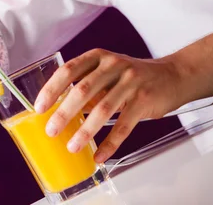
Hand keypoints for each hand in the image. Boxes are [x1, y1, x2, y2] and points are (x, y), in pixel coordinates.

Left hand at [34, 49, 183, 162]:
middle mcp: (114, 65)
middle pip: (83, 90)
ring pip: (103, 109)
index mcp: (100, 57)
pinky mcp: (144, 100)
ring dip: (85, 131)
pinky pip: (124, 126)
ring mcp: (131, 82)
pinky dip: (110, 143)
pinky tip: (100, 155)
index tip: (40, 107)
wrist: (173, 75)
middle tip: (51, 130)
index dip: (52, 88)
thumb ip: (88, 86)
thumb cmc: (135, 76)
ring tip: (72, 146)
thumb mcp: (109, 72)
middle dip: (64, 112)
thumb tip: (61, 111)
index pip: (70, 70)